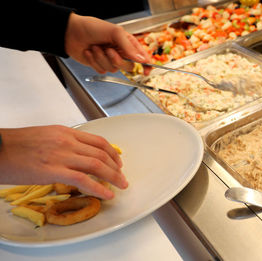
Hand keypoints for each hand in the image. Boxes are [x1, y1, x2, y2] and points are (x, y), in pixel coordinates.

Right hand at [0, 126, 127, 199]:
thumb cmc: (14, 145)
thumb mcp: (44, 136)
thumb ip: (61, 143)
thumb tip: (74, 155)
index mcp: (65, 132)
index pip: (97, 141)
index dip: (112, 153)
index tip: (117, 162)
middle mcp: (67, 141)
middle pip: (101, 153)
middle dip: (116, 167)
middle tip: (122, 177)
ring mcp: (61, 155)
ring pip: (97, 165)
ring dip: (113, 177)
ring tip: (121, 186)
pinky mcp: (54, 171)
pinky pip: (83, 180)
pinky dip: (99, 188)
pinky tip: (106, 194)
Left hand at [64, 13, 149, 73]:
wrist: (71, 32)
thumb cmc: (92, 27)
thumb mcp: (114, 32)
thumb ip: (129, 46)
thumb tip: (141, 59)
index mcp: (127, 43)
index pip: (142, 56)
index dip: (146, 65)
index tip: (147, 71)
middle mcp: (120, 52)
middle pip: (128, 66)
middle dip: (116, 60)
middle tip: (109, 50)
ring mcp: (110, 59)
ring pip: (113, 69)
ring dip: (102, 59)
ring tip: (95, 48)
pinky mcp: (99, 65)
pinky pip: (102, 71)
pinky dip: (94, 62)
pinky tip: (89, 52)